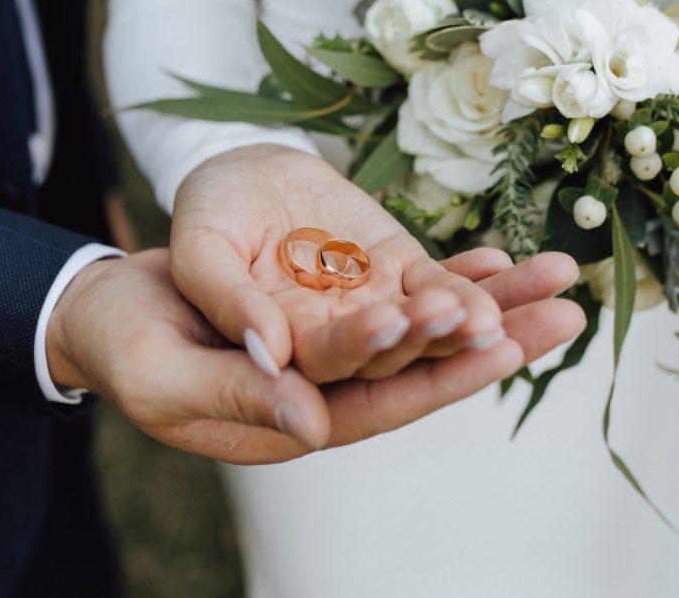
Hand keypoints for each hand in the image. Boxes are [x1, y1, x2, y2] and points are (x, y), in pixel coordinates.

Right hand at [46, 248, 583, 462]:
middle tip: (563, 314)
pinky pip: (407, 284)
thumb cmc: (129, 347)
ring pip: (431, 320)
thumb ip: (237, 394)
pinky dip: (455, 270)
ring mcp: (343, 331)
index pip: (380, 401)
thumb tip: (310, 423)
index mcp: (297, 416)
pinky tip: (501, 255)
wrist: (116, 301)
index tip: (490, 341)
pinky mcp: (340, 292)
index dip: (435, 374)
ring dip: (497, 300)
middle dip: (494, 337)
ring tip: (561, 276)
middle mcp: (335, 380)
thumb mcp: (167, 377)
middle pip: (427, 362)